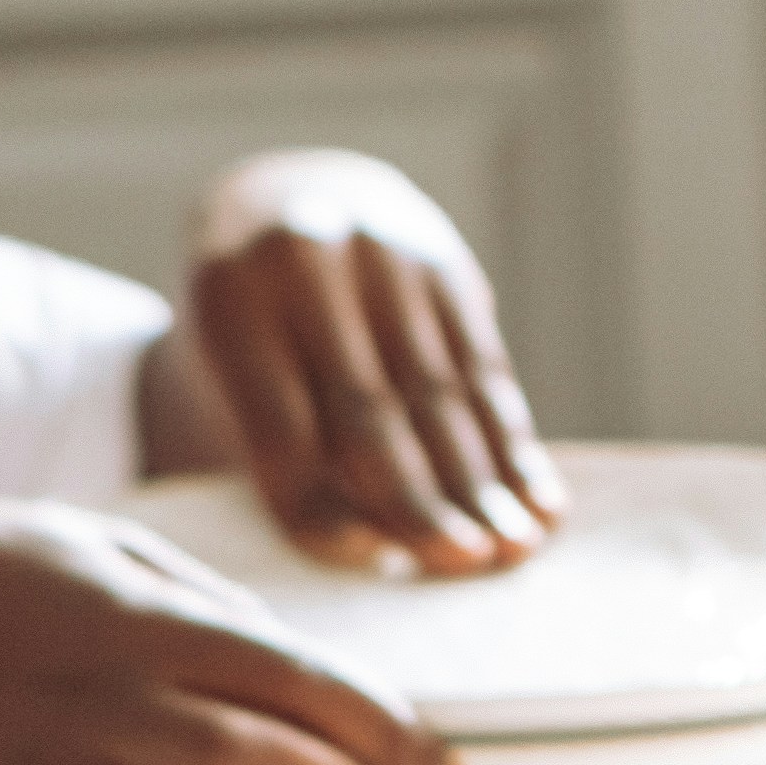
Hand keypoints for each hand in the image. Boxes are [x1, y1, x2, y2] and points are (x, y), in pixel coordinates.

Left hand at [175, 150, 564, 575]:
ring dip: (484, 478)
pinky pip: (483, 367)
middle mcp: (308, 265)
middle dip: (422, 495)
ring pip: (439, 391)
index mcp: (229, 298)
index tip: (371, 558)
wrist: (287, 203)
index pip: (280, 422)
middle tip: (463, 561)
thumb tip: (377, 545)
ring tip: (515, 546)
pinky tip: (540, 497)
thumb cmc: (247, 323)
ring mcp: (386, 256)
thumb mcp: (226, 366)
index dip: (321, 501)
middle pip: (369, 409)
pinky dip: (513, 439)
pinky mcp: (447, 266)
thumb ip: (279, 444)